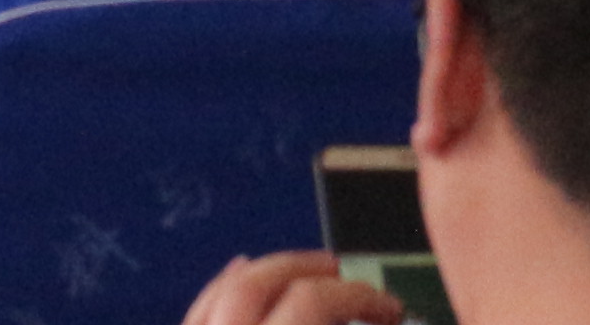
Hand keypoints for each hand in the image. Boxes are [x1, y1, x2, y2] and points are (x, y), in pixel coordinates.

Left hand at [181, 258, 400, 324]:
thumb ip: (329, 323)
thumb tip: (381, 317)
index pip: (310, 301)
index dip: (359, 297)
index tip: (391, 308)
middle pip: (258, 282)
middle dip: (308, 270)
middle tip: (347, 276)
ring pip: (223, 291)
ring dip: (268, 272)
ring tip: (308, 275)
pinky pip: (198, 314)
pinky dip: (224, 288)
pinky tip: (242, 273)